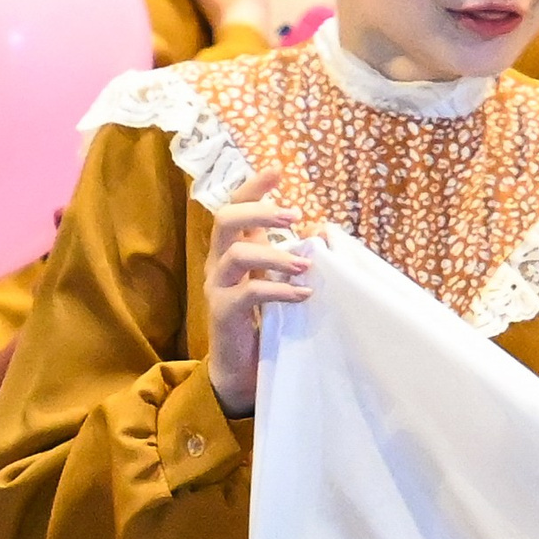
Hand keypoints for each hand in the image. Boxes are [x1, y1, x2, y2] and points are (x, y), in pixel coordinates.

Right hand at [204, 171, 317, 415]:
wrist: (242, 369)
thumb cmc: (263, 322)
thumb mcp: (276, 282)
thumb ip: (288, 257)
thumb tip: (321, 231)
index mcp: (230, 251)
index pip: (235, 209)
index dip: (253, 188)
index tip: (277, 170)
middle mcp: (218, 264)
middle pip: (224, 221)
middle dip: (258, 211)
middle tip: (293, 214)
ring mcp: (217, 288)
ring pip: (235, 256)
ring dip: (274, 253)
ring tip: (306, 263)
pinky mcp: (224, 314)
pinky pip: (249, 295)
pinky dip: (279, 290)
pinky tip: (303, 294)